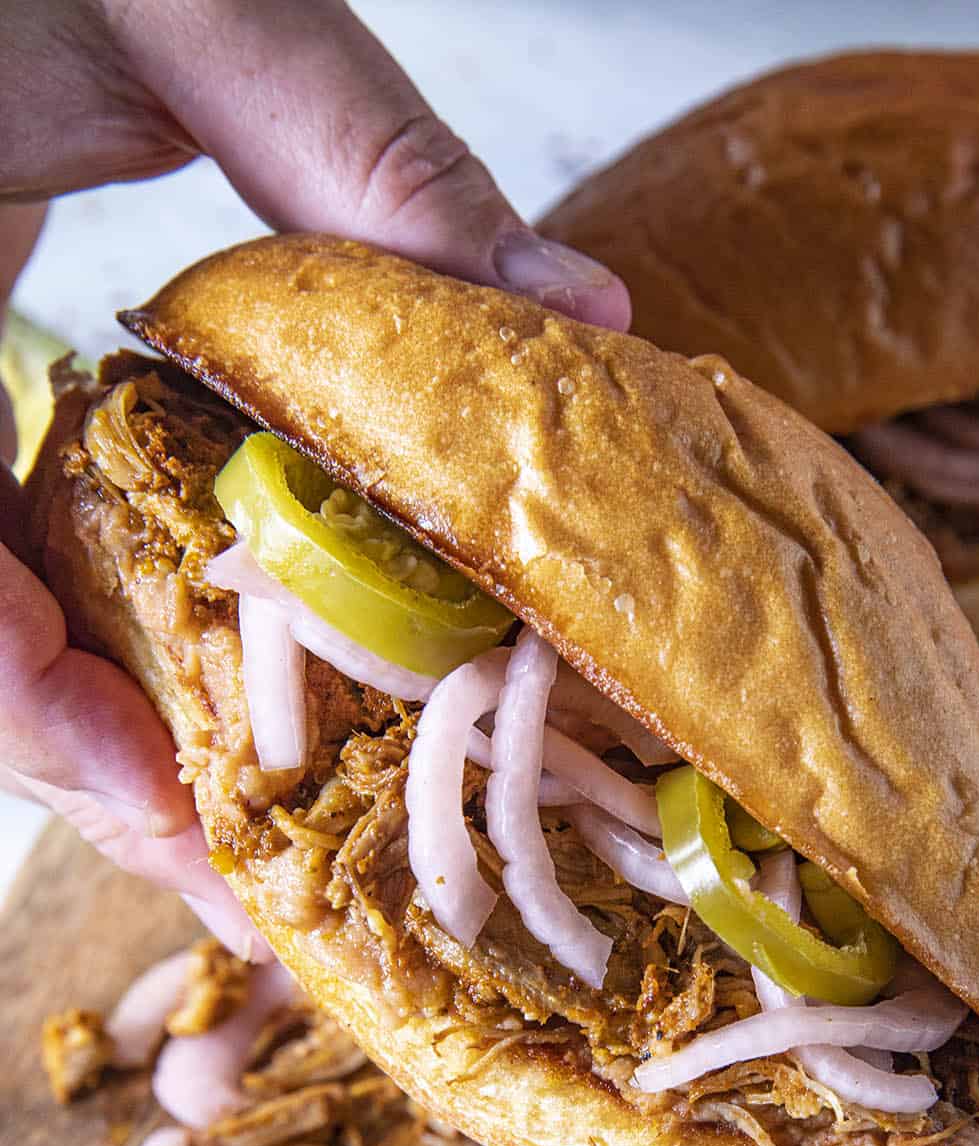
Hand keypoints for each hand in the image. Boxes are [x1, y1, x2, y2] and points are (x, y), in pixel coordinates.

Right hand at [1, 0, 629, 952]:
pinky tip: (213, 683)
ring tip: (248, 830)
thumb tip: (578, 313)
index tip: (168, 797)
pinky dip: (100, 638)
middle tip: (249, 881)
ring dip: (111, 732)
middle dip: (99, 771)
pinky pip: (4, 557)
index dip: (25, 709)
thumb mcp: (185, 1)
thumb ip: (364, 157)